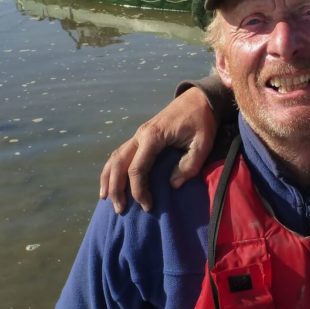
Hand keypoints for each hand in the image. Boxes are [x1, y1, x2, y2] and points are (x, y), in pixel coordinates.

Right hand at [99, 87, 216, 212]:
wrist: (199, 98)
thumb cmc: (202, 120)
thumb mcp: (202, 143)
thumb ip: (189, 165)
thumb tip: (172, 184)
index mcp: (153, 136)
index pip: (137, 168)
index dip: (139, 190)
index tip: (149, 206)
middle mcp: (140, 135)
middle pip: (119, 164)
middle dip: (116, 188)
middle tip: (120, 210)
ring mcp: (138, 134)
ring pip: (115, 157)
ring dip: (109, 178)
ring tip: (107, 199)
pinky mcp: (141, 136)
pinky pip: (120, 153)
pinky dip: (112, 168)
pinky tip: (111, 181)